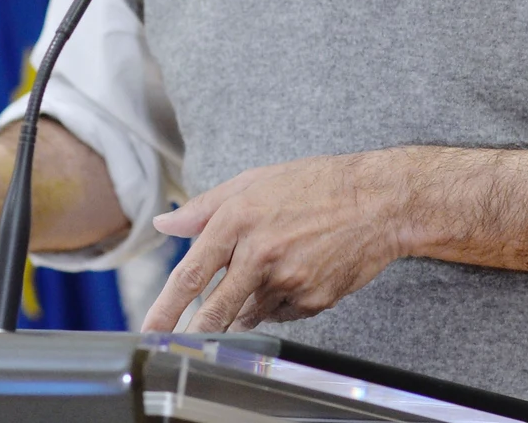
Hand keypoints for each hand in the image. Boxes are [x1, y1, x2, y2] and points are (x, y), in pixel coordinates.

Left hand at [140, 152, 405, 332]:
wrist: (378, 201)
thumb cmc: (314, 185)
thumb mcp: (253, 182)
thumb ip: (203, 207)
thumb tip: (163, 223)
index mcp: (238, 220)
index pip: (191, 273)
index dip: (165, 308)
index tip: (149, 330)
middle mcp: (259, 252)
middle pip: (216, 308)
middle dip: (194, 332)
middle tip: (179, 344)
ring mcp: (288, 280)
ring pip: (249, 311)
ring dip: (245, 304)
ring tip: (270, 270)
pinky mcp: (312, 300)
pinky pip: (280, 313)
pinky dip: (277, 302)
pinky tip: (295, 274)